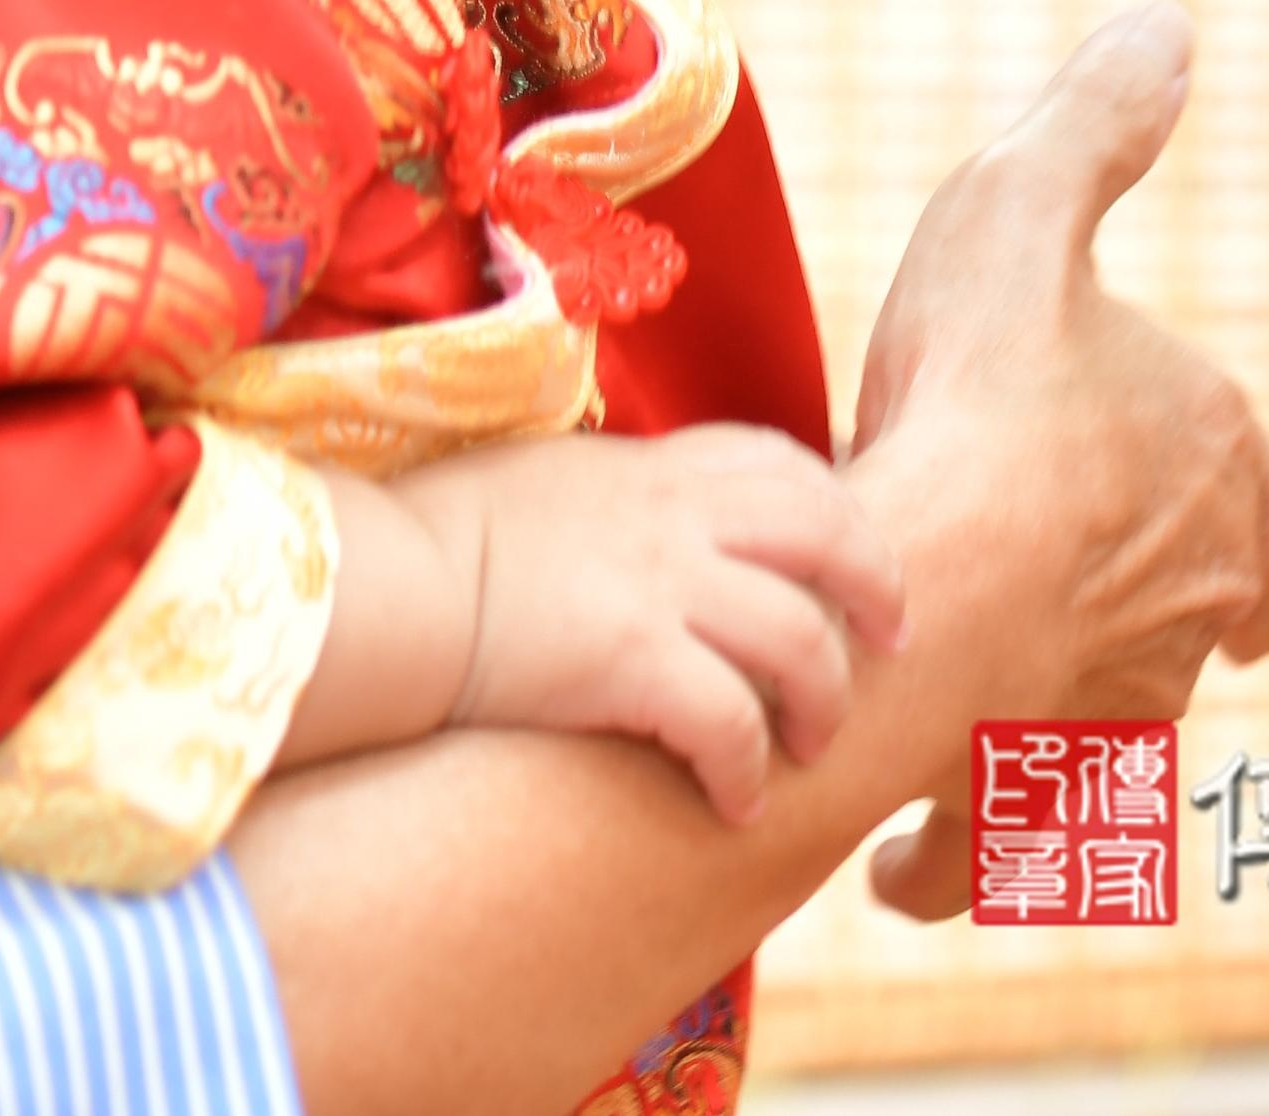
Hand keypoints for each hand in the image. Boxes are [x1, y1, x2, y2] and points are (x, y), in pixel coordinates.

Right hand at [386, 424, 904, 820]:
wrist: (376, 584)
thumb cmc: (430, 541)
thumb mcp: (537, 484)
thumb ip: (607, 502)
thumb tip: (630, 536)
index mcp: (647, 466)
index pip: (780, 462)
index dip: (836, 511)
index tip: (851, 560)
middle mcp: (671, 513)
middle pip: (829, 533)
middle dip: (878, 590)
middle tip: (892, 647)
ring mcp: (659, 583)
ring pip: (803, 640)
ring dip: (824, 703)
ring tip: (810, 749)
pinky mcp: (633, 659)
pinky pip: (733, 722)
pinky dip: (749, 771)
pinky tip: (738, 805)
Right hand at [836, 4, 1268, 917]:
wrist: (930, 575)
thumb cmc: (988, 391)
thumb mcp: (1029, 211)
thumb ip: (1097, 128)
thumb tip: (1166, 27)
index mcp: (1226, 493)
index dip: (1250, 534)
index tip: (1207, 542)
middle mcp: (1191, 616)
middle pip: (1194, 641)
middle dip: (1138, 630)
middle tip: (1051, 605)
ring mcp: (1110, 710)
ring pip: (1102, 740)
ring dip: (1047, 735)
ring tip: (961, 732)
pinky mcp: (1018, 789)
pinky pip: (1001, 846)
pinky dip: (963, 860)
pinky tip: (909, 861)